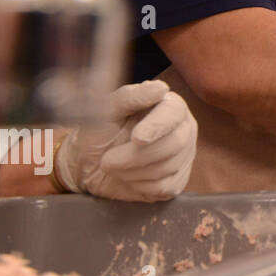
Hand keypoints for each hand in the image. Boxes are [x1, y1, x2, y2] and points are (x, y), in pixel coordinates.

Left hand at [54, 80, 197, 200]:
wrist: (90, 166)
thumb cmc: (99, 133)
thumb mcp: (106, 112)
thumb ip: (130, 97)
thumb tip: (161, 88)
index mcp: (170, 106)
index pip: (173, 113)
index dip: (157, 126)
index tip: (137, 138)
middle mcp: (183, 128)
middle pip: (174, 143)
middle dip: (135, 156)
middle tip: (108, 160)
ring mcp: (184, 156)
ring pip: (167, 167)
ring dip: (132, 171)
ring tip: (115, 165)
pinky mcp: (178, 180)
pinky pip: (164, 187)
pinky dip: (139, 186)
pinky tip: (129, 177)